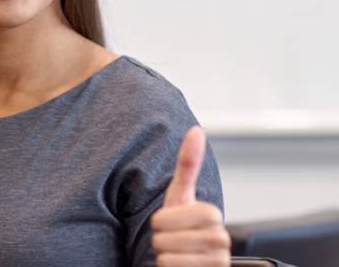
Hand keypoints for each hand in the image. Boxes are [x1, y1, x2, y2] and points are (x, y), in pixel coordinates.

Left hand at [150, 126, 230, 265]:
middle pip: (169, 237)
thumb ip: (188, 164)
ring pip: (170, 256)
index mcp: (214, 216)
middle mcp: (222, 241)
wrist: (183, 261)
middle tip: (170, 238)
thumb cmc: (177, 226)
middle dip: (161, 238)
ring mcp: (218, 262)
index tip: (167, 222)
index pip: (172, 216)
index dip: (163, 219)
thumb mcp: (179, 194)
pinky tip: (178, 266)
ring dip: (163, 255)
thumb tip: (197, 130)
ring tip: (174, 252)